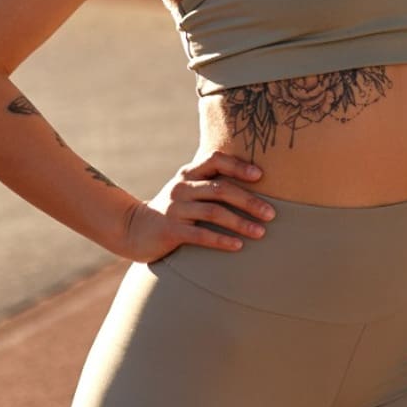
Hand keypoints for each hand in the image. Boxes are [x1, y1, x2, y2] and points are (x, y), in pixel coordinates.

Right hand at [115, 149, 278, 262]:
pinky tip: (238, 246)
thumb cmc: (174, 210)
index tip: (261, 176)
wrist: (134, 230)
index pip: (215, 160)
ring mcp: (175, 208)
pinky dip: (221, 240)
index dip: (238, 166)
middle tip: (272, 214)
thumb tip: (257, 180)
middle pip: (221, 189)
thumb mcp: (189, 191)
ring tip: (261, 232)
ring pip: (213, 212)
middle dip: (249, 201)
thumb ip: (212, 183)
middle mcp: (182, 187)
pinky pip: (200, 234)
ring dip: (240, 223)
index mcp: (189, 174)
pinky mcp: (170, 230)